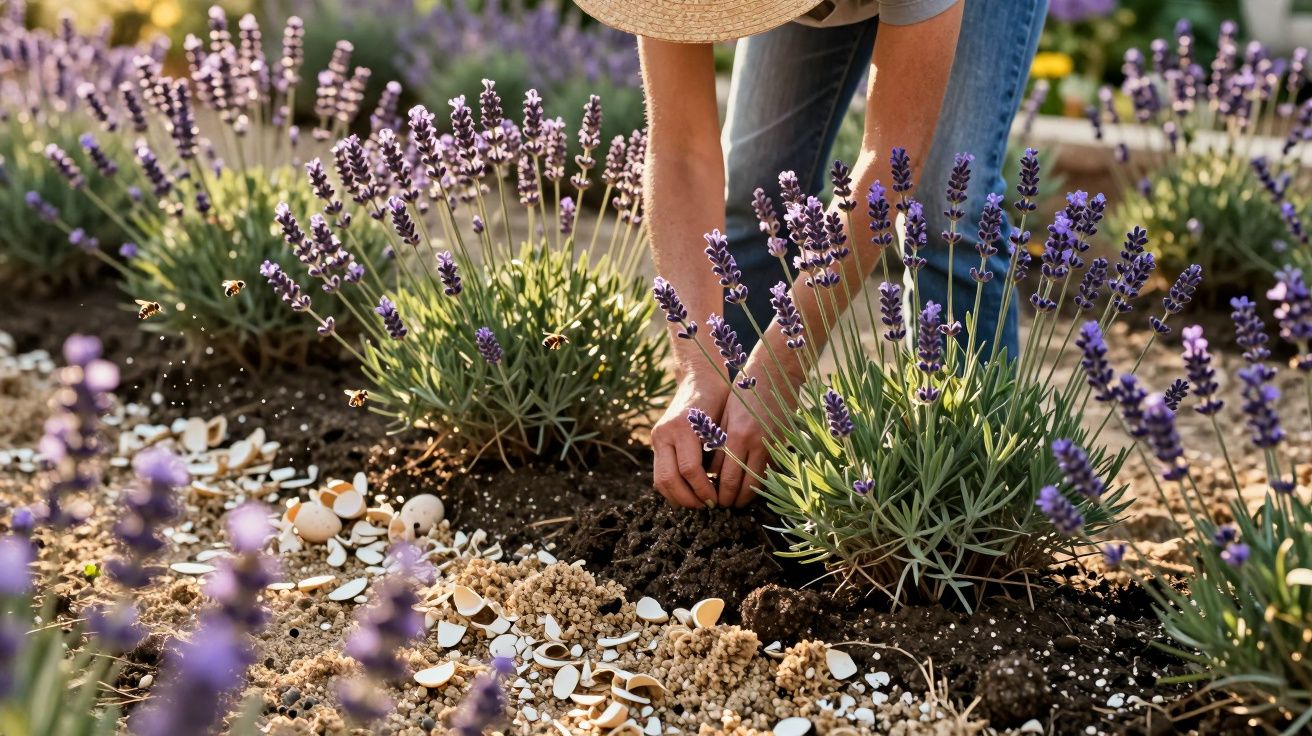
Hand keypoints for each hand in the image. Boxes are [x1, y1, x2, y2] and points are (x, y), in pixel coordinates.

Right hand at [651, 373, 728, 507]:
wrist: (701, 378)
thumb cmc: (721, 400)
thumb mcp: (724, 423)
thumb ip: (722, 450)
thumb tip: (729, 485)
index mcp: (684, 427)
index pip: (690, 469)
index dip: (704, 489)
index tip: (718, 500)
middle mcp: (665, 432)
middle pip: (669, 478)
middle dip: (689, 498)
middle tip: (708, 507)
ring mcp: (657, 437)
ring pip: (660, 479)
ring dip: (678, 497)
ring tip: (699, 504)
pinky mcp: (656, 442)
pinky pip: (659, 473)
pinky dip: (672, 489)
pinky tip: (688, 495)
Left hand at [709, 364, 797, 507]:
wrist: (776, 375)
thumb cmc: (744, 392)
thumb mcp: (725, 415)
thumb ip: (718, 443)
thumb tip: (710, 471)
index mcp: (737, 434)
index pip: (724, 475)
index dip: (717, 492)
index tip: (710, 499)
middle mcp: (756, 443)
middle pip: (741, 484)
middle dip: (730, 500)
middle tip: (721, 507)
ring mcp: (773, 446)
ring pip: (759, 482)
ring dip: (746, 496)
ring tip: (735, 502)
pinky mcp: (784, 446)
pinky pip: (771, 473)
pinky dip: (761, 483)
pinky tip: (751, 488)